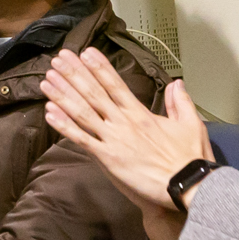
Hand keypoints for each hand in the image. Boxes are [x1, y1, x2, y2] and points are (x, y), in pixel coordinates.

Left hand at [42, 51, 214, 239]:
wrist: (187, 187)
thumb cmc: (190, 159)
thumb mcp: (191, 125)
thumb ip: (180, 102)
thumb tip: (176, 83)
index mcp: (140, 113)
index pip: (116, 84)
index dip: (99, 67)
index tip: (85, 52)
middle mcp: (123, 122)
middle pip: (94, 93)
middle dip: (74, 74)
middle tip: (58, 59)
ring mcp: (113, 139)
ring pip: (82, 112)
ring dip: (63, 95)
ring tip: (47, 80)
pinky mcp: (107, 158)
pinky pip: (81, 139)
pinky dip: (64, 125)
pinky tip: (49, 113)